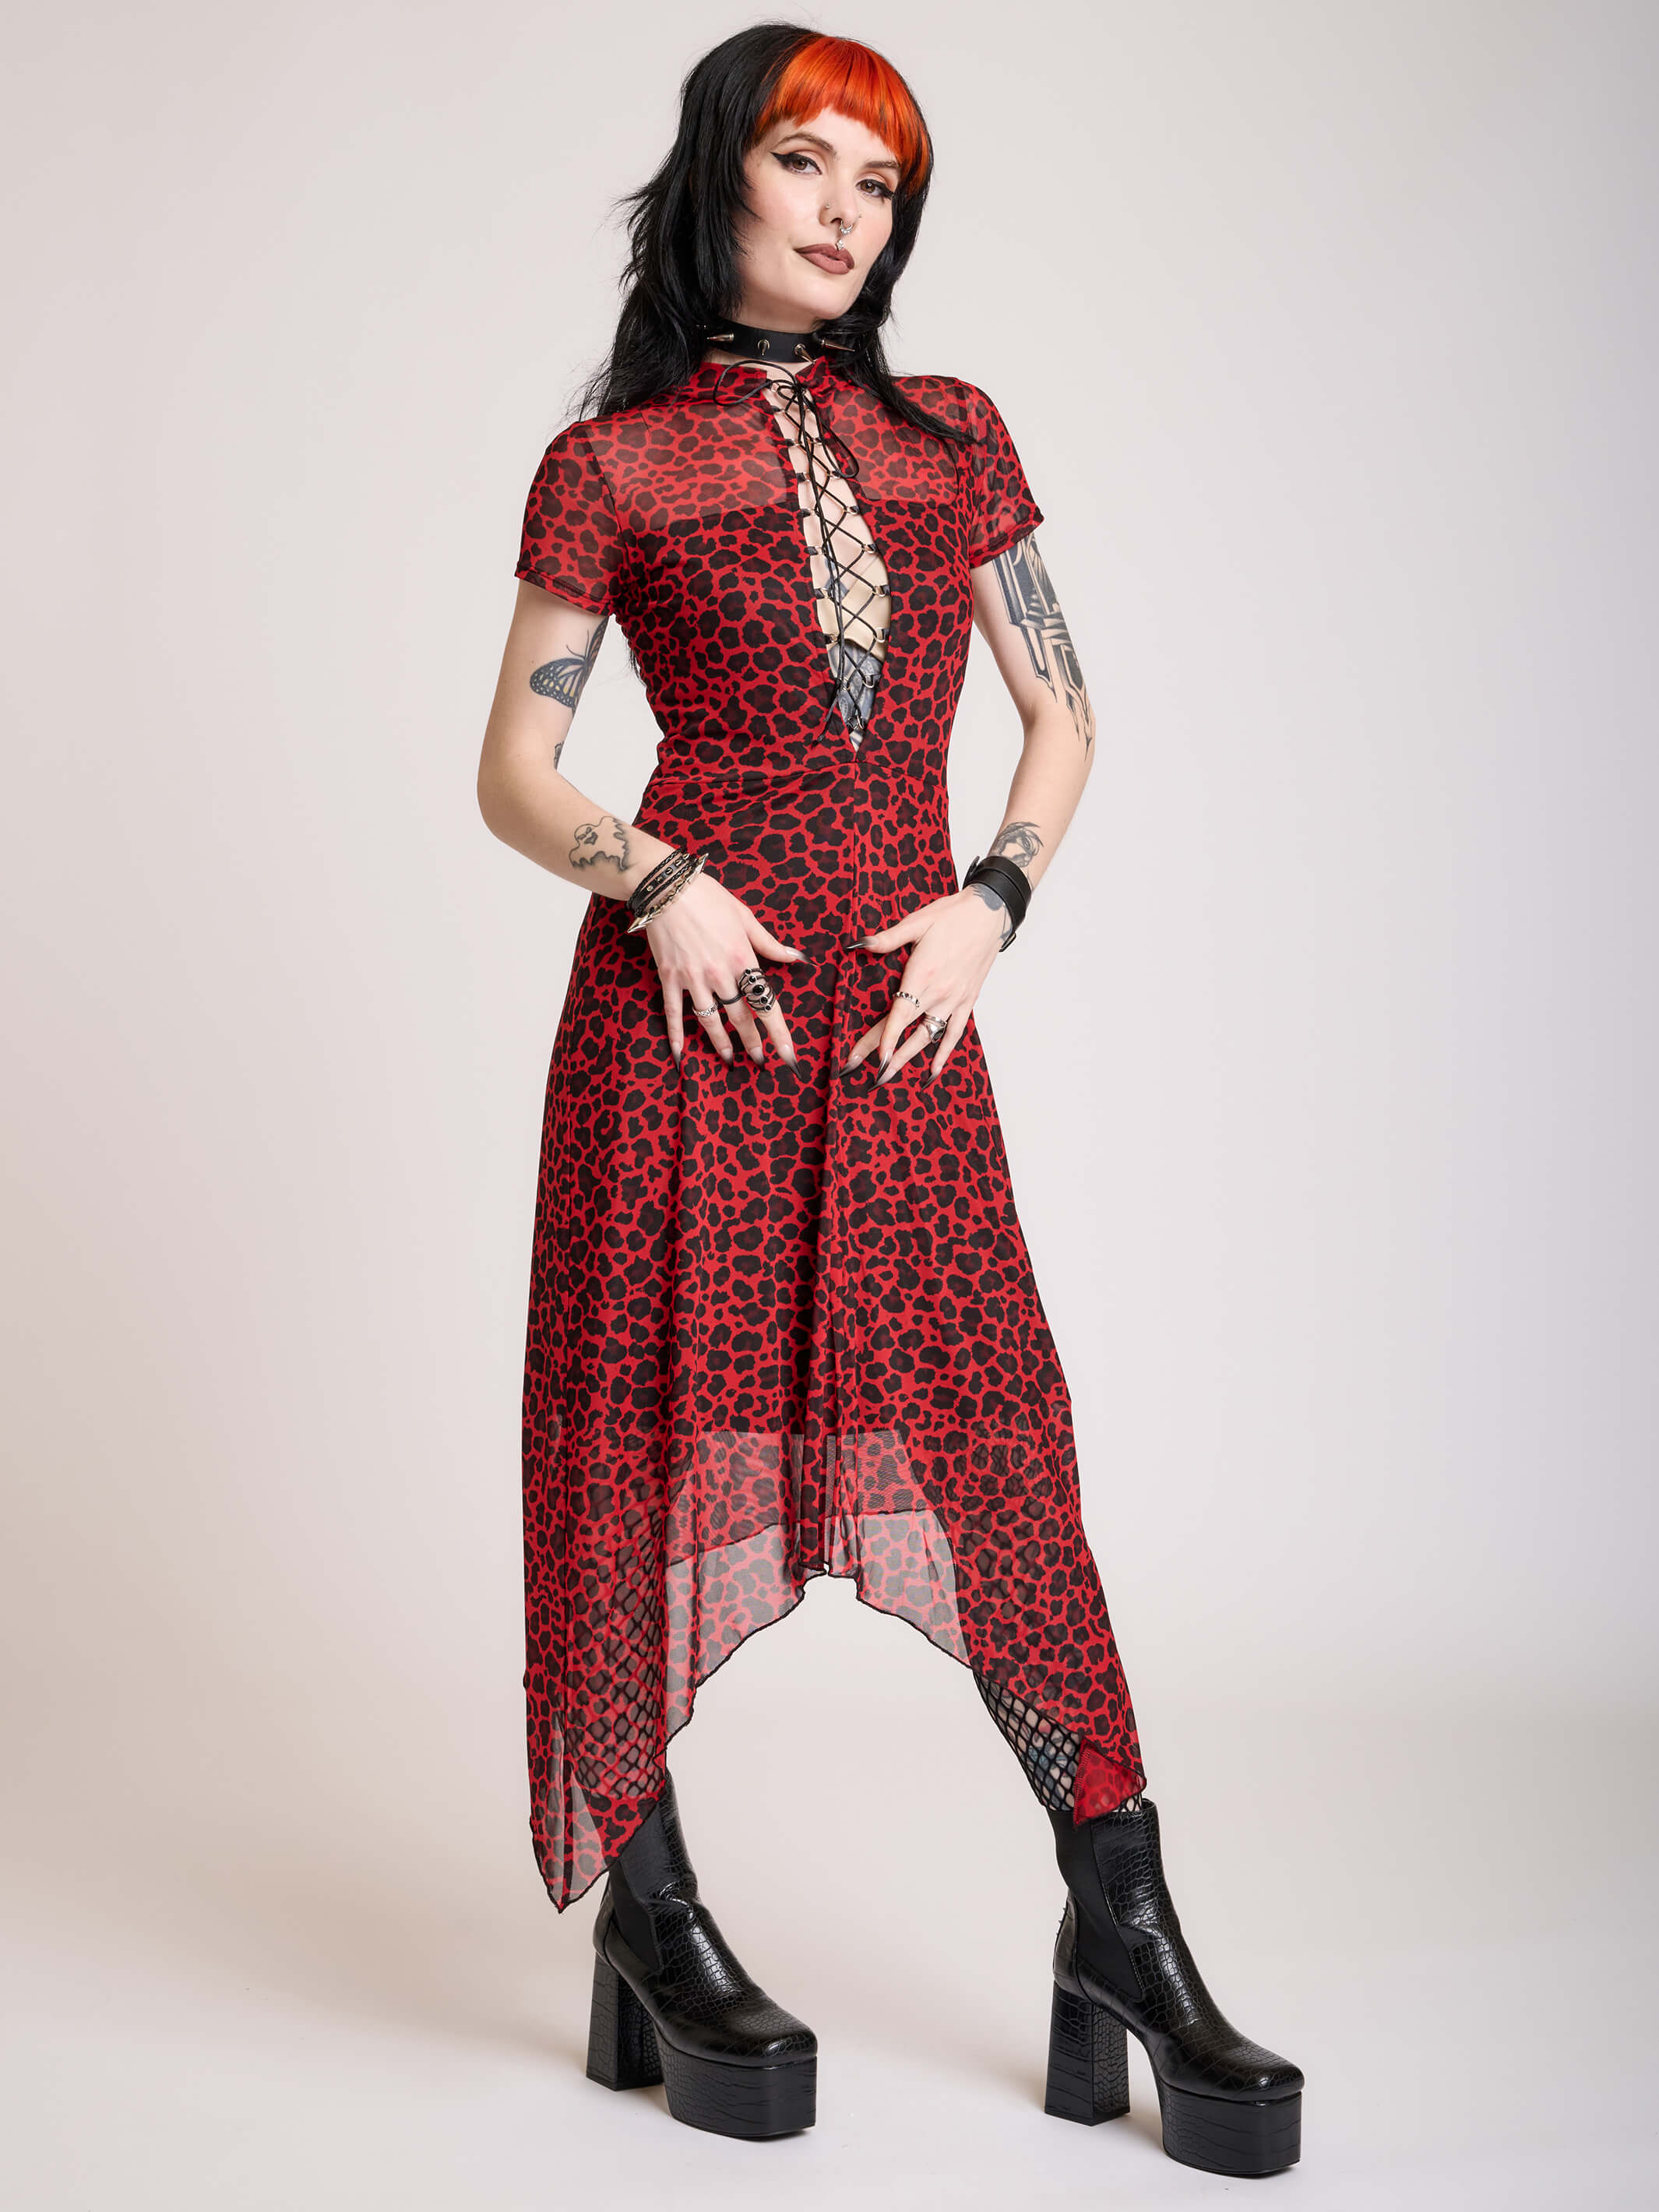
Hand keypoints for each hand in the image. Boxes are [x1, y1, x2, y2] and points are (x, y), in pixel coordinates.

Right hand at [645, 871, 803, 1064]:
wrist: (667, 887)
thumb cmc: (708, 897)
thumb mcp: (745, 917)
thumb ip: (770, 943)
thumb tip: (796, 958)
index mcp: (743, 959)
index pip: (766, 1002)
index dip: (779, 1031)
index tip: (788, 1054)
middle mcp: (720, 974)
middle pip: (741, 1017)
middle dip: (752, 1041)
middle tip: (760, 1060)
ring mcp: (693, 978)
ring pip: (710, 1020)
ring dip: (721, 1043)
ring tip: (730, 1059)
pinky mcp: (670, 977)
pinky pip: (674, 1012)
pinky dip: (676, 1035)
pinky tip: (679, 1054)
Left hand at [844, 889, 1005, 1081]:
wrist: (989, 914)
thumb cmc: (952, 916)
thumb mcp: (916, 922)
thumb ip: (887, 938)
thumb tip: (858, 945)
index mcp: (922, 974)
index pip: (899, 1014)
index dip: (884, 1038)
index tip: (871, 1058)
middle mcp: (939, 993)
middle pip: (907, 1030)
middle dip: (884, 1053)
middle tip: (864, 1072)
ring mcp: (955, 1000)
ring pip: (928, 1036)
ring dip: (908, 1058)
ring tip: (888, 1075)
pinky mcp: (967, 1001)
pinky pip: (954, 1033)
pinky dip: (944, 1053)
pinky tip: (933, 1070)